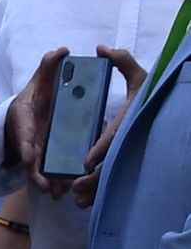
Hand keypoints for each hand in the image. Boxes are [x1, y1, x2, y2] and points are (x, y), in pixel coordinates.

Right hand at [7, 47, 67, 192]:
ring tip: (57, 193)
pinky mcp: (41, 156)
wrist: (30, 110)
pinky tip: (61, 191)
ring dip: (44, 181)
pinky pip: (44, 170)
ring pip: (35, 168)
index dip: (24, 145)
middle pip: (27, 157)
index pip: (22, 132)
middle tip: (46, 186)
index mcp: (23, 118)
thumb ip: (49, 66)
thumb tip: (62, 50)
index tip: (28, 157)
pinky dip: (50, 181)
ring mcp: (32, 148)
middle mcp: (25, 135)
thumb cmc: (37, 95)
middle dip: (35, 173)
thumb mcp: (41, 81)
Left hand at [71, 47, 146, 208]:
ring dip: (95, 190)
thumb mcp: (142, 78)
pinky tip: (86, 201)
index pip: (115, 138)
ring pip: (112, 177)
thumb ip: (123, 62)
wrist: (171, 112)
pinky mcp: (129, 163)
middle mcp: (131, 142)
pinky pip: (113, 180)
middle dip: (94, 179)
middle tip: (76, 188)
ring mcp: (131, 155)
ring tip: (79, 201)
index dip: (102, 149)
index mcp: (131, 123)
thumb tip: (102, 48)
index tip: (87, 161)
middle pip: (112, 164)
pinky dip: (100, 191)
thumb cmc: (153, 94)